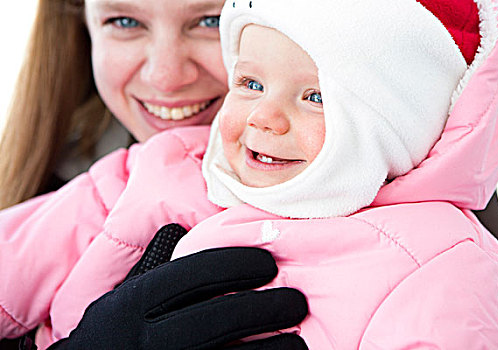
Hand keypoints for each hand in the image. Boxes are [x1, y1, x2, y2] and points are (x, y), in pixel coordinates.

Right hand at [49, 247, 307, 348]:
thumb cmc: (122, 330)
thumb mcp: (129, 294)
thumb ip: (159, 265)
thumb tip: (188, 229)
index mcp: (134, 304)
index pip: (192, 275)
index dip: (235, 265)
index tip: (270, 263)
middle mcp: (145, 339)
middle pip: (216, 319)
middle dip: (263, 309)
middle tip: (296, 302)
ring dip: (269, 348)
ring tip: (298, 338)